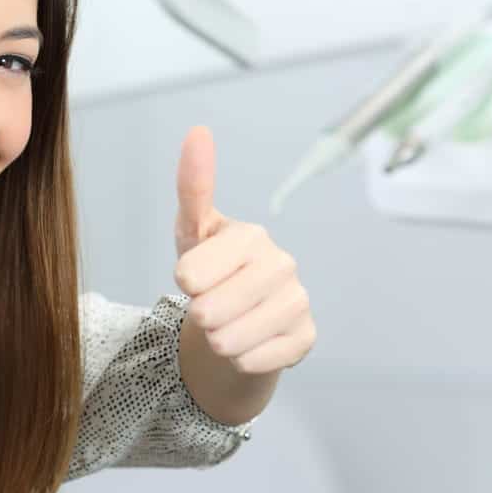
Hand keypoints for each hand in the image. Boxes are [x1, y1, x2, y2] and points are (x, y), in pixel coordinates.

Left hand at [174, 126, 315, 375]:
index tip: (194, 277)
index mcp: (250, 236)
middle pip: (208, 312)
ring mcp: (298, 301)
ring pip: (229, 341)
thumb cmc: (211, 269)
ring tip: (227, 322)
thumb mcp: (192, 231)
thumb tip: (198, 131)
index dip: (185, 283)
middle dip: (200, 316)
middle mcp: (282, 264)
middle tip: (211, 304)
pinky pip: (252, 362)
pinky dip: (240, 359)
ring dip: (217, 340)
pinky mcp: (306, 337)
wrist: (237, 318)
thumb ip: (193, 186)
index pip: (189, 275)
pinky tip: (249, 341)